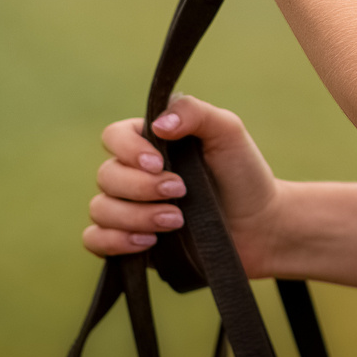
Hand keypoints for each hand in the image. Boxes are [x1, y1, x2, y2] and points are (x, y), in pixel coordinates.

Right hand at [84, 94, 289, 275]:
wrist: (259, 226)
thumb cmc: (243, 174)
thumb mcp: (228, 132)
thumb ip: (194, 113)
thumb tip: (158, 125)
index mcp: (150, 141)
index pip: (113, 136)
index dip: (129, 150)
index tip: (159, 162)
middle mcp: (133, 173)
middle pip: (106, 176)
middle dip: (142, 188)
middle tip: (181, 192)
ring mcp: (129, 208)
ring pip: (101, 209)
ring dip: (135, 217)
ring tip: (177, 221)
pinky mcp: (130, 242)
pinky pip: (96, 240)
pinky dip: (115, 241)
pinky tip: (149, 242)